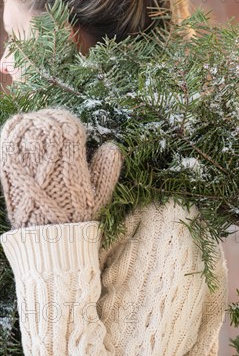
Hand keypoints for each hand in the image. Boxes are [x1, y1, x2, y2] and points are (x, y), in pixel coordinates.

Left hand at [0, 108, 123, 228]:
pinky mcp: (8, 165)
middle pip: (47, 123)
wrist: (46, 235)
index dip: (71, 123)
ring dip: (36, 122)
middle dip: (54, 120)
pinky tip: (22, 125)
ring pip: (28, 126)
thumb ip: (107, 169)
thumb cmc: (75, 216)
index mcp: (70, 159)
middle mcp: (46, 155)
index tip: (73, 127)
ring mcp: (24, 158)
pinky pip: (9, 136)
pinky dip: (16, 127)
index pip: (68, 126)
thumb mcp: (99, 195)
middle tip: (58, 123)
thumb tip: (111, 147)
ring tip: (42, 124)